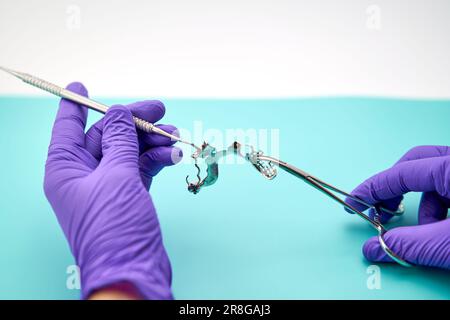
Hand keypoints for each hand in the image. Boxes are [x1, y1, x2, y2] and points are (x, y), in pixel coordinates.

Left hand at [44, 82, 182, 298]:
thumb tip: (119, 114)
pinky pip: (141, 168)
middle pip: (106, 136)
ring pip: (128, 151)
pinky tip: (173, 154)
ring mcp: (107, 186)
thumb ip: (120, 140)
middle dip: (132, 121)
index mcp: (66, 169)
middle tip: (159, 109)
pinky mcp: (128, 196)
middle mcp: (83, 176)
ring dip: (151, 141)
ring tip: (173, 134)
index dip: (74, 105)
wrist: (133, 270)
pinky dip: (157, 159)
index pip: (67, 128)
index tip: (80, 85)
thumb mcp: (117, 176)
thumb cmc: (115, 227)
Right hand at [345, 146, 449, 268]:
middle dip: (394, 191)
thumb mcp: (449, 243)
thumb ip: (409, 245)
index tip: (354, 202)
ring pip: (435, 178)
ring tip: (425, 232)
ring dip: (422, 206)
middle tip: (380, 212)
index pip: (400, 173)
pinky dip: (441, 209)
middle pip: (415, 164)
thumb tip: (375, 247)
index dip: (371, 189)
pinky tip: (444, 231)